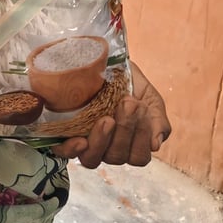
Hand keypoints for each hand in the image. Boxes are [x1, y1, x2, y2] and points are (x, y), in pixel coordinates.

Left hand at [52, 61, 170, 168]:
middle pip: (116, 157)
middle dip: (124, 130)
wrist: (105, 62)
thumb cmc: (129, 82)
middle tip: (126, 104)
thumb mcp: (149, 99)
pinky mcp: (65, 134)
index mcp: (129, 144)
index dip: (140, 137)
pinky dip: (72, 150)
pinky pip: (66, 153)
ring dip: (101, 140)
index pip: (137, 157)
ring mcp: (87, 142)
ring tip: (106, 119)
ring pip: (92, 159)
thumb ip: (157, 121)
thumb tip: (154, 145)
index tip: (140, 107)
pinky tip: (80, 140)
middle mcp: (108, 147)